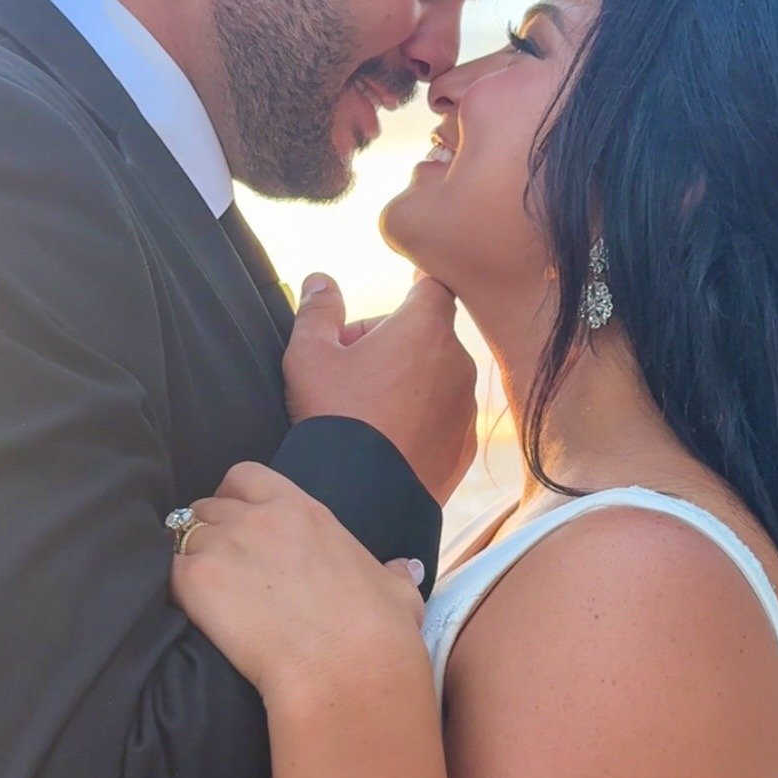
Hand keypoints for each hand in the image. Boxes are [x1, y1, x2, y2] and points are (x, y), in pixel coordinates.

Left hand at [169, 463, 428, 702]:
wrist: (346, 670)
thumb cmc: (378, 632)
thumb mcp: (397, 591)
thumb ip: (393, 573)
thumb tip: (404, 569)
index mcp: (303, 509)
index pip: (245, 476)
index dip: (234, 499)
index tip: (238, 524)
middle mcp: (259, 516)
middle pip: (206, 506)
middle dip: (207, 532)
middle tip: (218, 569)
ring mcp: (225, 545)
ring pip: (182, 537)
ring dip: (189, 561)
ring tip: (203, 597)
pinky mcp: (197, 581)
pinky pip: (169, 573)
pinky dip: (176, 591)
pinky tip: (191, 615)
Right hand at [283, 273, 477, 504]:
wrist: (359, 497)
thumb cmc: (333, 417)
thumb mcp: (310, 355)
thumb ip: (318, 310)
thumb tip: (320, 281)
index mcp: (425, 329)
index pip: (432, 287)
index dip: (411, 289)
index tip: (399, 298)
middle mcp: (458, 362)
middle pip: (429, 335)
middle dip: (394, 341)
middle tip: (352, 367)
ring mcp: (466, 407)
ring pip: (439, 377)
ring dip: (410, 381)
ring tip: (367, 408)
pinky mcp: (465, 445)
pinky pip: (444, 417)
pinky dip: (422, 419)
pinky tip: (387, 438)